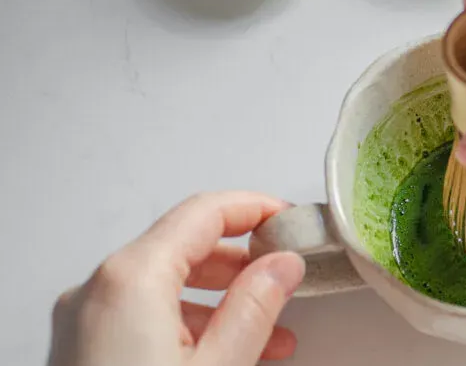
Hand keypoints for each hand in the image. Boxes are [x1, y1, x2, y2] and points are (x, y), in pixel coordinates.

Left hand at [48, 192, 305, 365]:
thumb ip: (256, 307)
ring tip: (271, 331)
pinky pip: (142, 314)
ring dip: (221, 297)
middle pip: (182, 245)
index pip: (203, 213)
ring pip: (164, 283)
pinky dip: (188, 321)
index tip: (291, 219)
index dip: (255, 209)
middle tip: (288, 276)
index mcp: (131, 279)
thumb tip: (282, 265)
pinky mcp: (80, 350)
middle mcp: (97, 290)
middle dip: (242, 260)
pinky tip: (227, 352)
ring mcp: (82, 320)